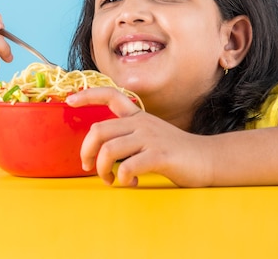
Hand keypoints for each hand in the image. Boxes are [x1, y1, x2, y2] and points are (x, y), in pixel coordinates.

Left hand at [66, 87, 213, 187]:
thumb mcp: (150, 135)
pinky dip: (123, 179)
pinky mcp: (160, 155)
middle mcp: (141, 123)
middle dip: (86, 151)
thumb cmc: (175, 152)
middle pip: (98, 130)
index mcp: (138, 116)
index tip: (69, 100)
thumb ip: (128, 136)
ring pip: (109, 150)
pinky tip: (130, 183)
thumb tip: (101, 151)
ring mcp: (151, 138)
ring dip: (102, 169)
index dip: (87, 95)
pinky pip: (129, 166)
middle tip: (88, 167)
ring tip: (110, 180)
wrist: (208, 160)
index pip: (110, 95)